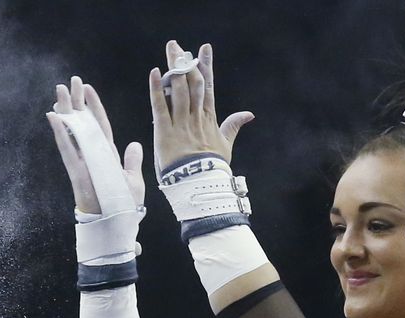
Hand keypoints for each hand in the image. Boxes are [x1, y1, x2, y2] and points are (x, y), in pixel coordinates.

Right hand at [45, 76, 144, 212]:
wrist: (116, 227)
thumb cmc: (125, 209)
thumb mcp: (133, 181)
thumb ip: (132, 162)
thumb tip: (135, 145)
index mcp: (108, 155)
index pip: (100, 125)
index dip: (94, 107)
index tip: (88, 89)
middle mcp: (93, 155)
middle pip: (83, 123)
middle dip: (77, 102)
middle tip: (71, 81)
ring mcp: (83, 162)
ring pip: (72, 131)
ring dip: (65, 111)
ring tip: (59, 91)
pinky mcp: (76, 172)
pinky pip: (67, 149)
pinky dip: (60, 133)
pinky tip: (53, 116)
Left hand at [148, 41, 253, 172]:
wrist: (201, 183)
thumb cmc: (213, 166)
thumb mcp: (225, 145)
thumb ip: (233, 126)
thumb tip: (249, 114)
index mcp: (208, 118)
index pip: (207, 85)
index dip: (205, 65)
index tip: (203, 48)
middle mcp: (195, 116)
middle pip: (191, 82)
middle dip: (185, 62)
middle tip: (177, 45)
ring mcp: (180, 123)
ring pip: (177, 90)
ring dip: (173, 68)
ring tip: (169, 50)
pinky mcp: (164, 131)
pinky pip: (160, 106)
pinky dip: (156, 88)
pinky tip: (155, 72)